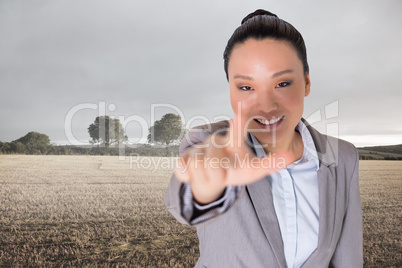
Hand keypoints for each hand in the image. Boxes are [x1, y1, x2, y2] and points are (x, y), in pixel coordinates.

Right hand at [174, 117, 290, 204]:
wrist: (212, 176)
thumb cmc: (235, 168)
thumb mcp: (253, 169)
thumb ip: (271, 163)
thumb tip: (290, 156)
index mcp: (232, 142)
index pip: (236, 133)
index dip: (238, 124)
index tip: (239, 114)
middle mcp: (214, 142)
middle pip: (213, 164)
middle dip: (216, 173)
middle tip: (220, 171)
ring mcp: (198, 150)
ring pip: (199, 169)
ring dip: (206, 177)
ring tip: (212, 173)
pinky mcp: (184, 159)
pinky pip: (183, 171)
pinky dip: (188, 176)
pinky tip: (195, 172)